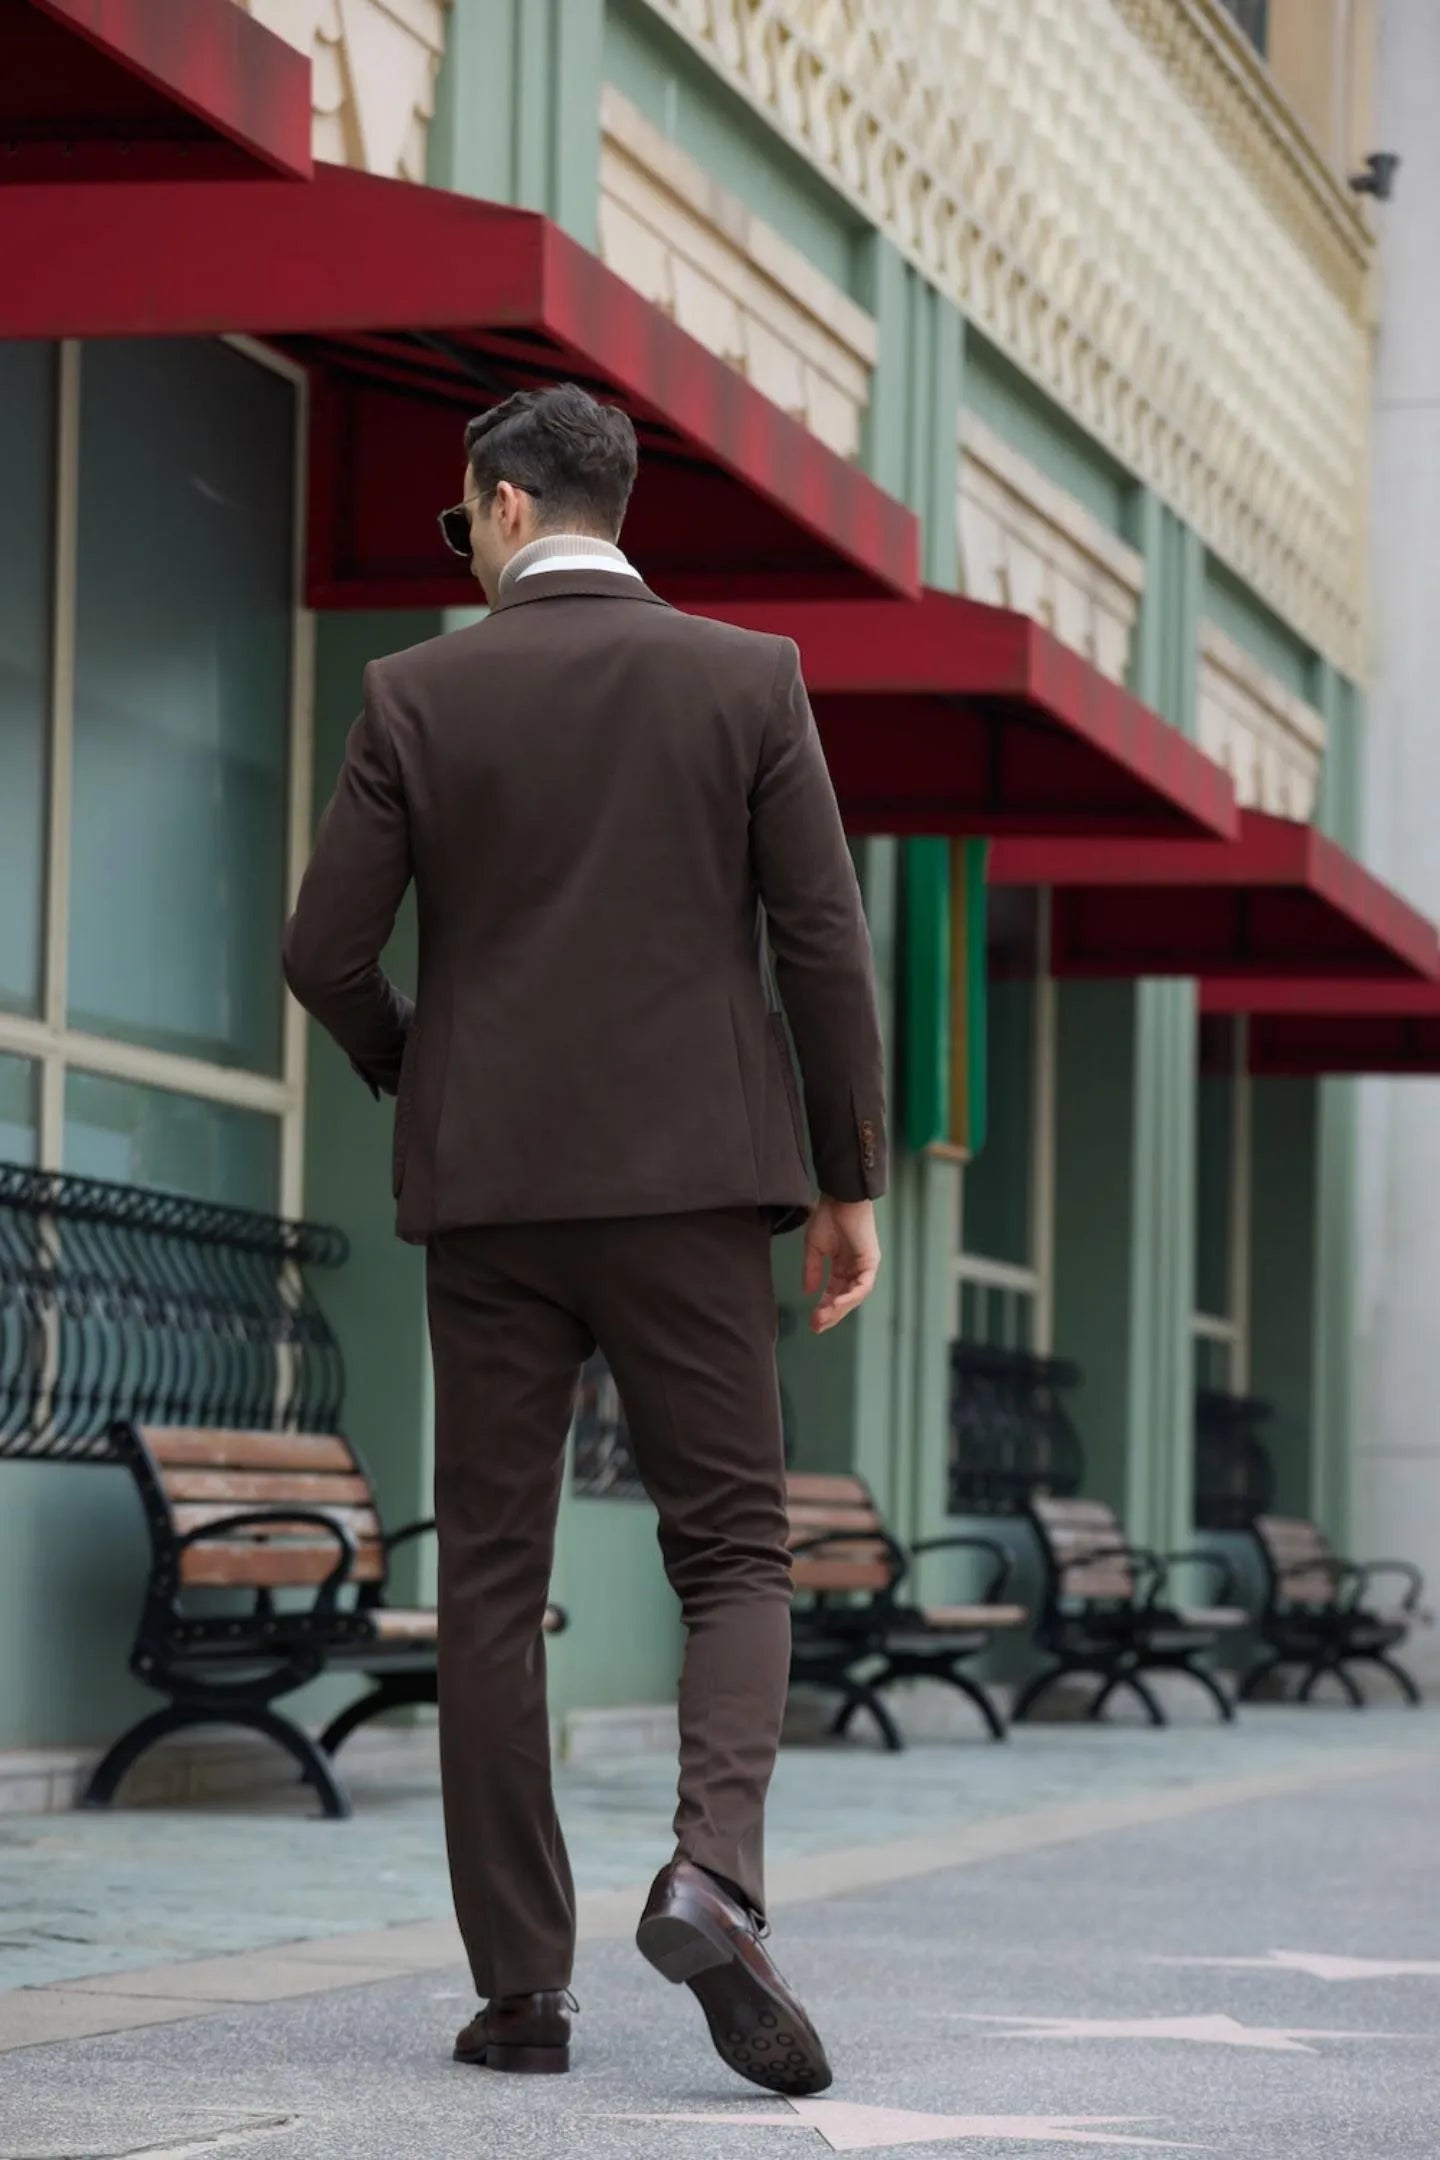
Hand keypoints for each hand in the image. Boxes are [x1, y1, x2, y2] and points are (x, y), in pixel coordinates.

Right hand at [803, 1196, 880, 1333]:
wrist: (839, 1197)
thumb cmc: (827, 1216)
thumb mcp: (814, 1248)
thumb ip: (811, 1271)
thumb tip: (808, 1293)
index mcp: (842, 1266)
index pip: (833, 1293)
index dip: (823, 1308)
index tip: (812, 1322)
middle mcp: (855, 1269)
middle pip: (844, 1299)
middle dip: (830, 1314)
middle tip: (816, 1326)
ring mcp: (865, 1266)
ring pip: (855, 1296)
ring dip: (839, 1308)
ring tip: (824, 1317)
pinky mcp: (871, 1261)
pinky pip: (864, 1285)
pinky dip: (851, 1296)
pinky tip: (837, 1303)